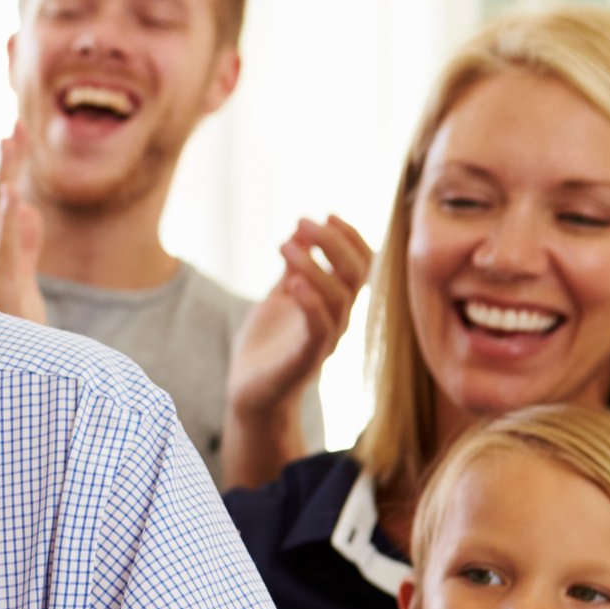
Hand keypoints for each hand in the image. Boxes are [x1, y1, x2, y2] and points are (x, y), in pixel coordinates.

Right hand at [0, 125, 44, 321]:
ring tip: (11, 142)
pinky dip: (6, 217)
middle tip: (16, 124)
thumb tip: (30, 210)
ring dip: (5, 176)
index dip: (8, 167)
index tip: (16, 132)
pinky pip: (3, 246)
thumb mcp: (21, 281)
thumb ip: (25, 246)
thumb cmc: (8, 331)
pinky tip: (11, 191)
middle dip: (7, 161)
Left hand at [228, 215, 371, 422]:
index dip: (349, 237)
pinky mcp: (306, 360)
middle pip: (355, 274)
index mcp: (335, 304)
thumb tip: (299, 232)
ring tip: (285, 244)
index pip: (360, 264)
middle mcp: (339, 320)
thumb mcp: (278, 299)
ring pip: (337, 297)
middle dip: (334, 242)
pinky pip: (319, 328)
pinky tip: (292, 281)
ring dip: (313, 265)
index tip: (326, 214)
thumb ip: (293, 269)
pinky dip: (310, 302)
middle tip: (304, 221)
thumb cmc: (265, 348)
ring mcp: (325, 341)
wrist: (248, 394)